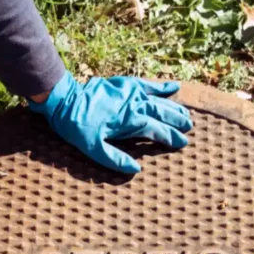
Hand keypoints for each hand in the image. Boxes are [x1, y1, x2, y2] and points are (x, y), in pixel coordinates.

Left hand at [28, 71, 192, 173]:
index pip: (157, 130)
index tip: (183, 142)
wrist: (64, 99)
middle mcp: (135, 105)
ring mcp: (130, 92)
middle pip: (162, 112)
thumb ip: (115, 159)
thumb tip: (136, 169)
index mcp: (130, 122)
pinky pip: (147, 84)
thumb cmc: (77, 127)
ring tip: (186, 114)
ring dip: (173, 106)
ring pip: (158, 99)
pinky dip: (161, 86)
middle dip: (177, 120)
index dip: (171, 137)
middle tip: (189, 127)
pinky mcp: (124, 84)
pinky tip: (175, 86)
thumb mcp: (93, 149)